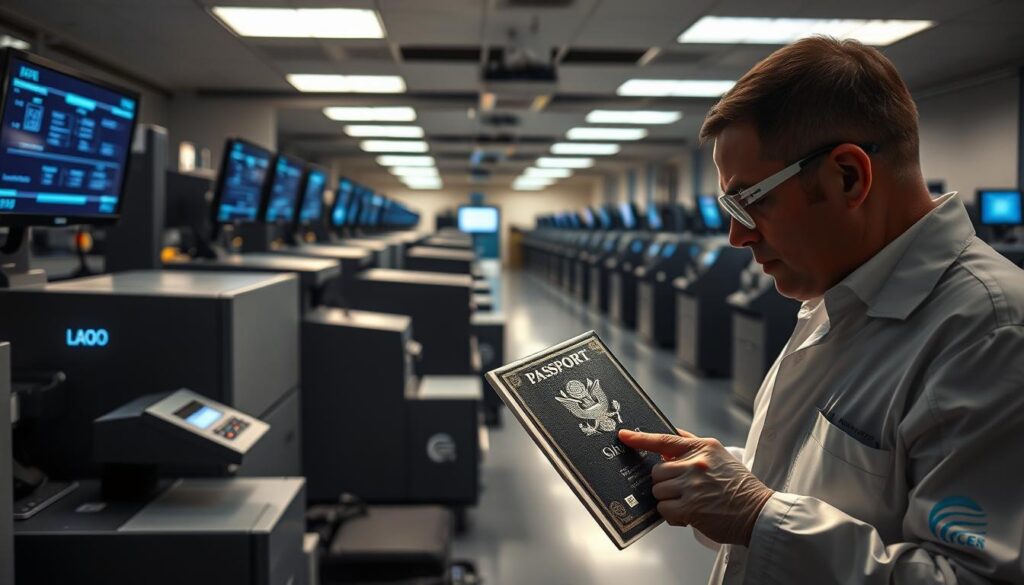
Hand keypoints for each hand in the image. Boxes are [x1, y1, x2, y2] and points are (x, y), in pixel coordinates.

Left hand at [618, 428, 773, 545]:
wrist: (758, 513)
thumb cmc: (739, 487)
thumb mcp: (720, 456)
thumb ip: (693, 446)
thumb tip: (670, 437)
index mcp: (703, 448)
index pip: (665, 439)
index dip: (641, 439)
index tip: (623, 436)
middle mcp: (696, 463)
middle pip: (657, 471)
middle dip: (665, 483)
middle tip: (682, 491)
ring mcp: (692, 485)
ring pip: (658, 490)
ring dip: (668, 500)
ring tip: (688, 503)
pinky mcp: (690, 507)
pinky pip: (664, 509)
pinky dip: (672, 515)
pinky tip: (688, 515)